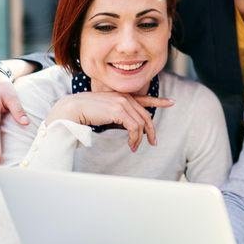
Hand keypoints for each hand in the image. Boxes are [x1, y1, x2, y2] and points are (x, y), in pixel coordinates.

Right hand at [47, 92, 173, 151]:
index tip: (171, 102)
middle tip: (153, 142)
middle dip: (151, 130)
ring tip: (134, 147)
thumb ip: (119, 116)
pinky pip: (134, 127)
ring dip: (139, 138)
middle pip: (145, 115)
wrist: (72, 109)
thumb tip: (131, 129)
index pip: (144, 98)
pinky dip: (135, 138)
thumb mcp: (106, 112)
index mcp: (122, 96)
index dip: (159, 101)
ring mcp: (122, 102)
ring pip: (140, 123)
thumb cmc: (85, 112)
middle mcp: (124, 97)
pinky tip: (131, 144)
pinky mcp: (119, 110)